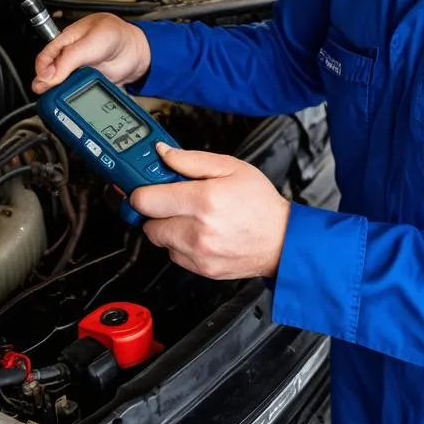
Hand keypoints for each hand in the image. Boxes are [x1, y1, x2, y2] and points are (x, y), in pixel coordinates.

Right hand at [32, 13, 150, 93]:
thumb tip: (46, 77)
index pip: (44, 58)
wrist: (138, 50)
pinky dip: (76, 99)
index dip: (41, 73)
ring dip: (62, 94)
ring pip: (62, 86)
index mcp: (64, 41)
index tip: (43, 85)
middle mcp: (69, 56)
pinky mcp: (88, 82)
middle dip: (49, 87)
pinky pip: (77, 93)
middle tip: (51, 97)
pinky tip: (76, 103)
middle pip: (50, 75)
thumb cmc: (116, 35)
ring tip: (63, 101)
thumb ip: (67, 59)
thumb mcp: (90, 43)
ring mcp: (78, 70)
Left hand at [131, 143, 291, 279]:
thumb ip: (192, 159)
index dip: (141, 191)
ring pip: (159, 239)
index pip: (146, 200)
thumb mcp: (231, 167)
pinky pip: (174, 255)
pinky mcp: (200, 269)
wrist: (282, 240)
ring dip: (168, 227)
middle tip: (174, 200)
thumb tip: (164, 154)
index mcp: (204, 200)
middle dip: (157, 209)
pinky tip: (200, 233)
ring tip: (192, 217)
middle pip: (147, 222)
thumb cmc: (260, 203)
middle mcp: (198, 230)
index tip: (144, 186)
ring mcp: (198, 253)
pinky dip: (180, 244)